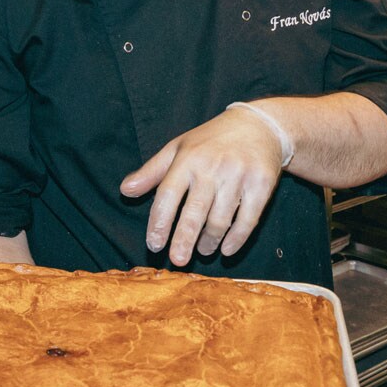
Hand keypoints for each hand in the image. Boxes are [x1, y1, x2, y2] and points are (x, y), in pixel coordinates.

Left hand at [121, 108, 283, 267]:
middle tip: (177, 260)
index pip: (167, 195)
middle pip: (194, 212)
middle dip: (184, 240)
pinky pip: (248, 219)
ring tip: (203, 251)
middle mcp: (212, 167)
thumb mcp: (178, 148)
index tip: (154, 245)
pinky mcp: (261, 184)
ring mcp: (238, 176)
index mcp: (187, 159)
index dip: (159, 223)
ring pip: (220, 219)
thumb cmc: (211, 141)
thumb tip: (125, 190)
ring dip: (209, 241)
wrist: (258, 126)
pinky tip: (226, 249)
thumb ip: (151, 172)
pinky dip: (237, 238)